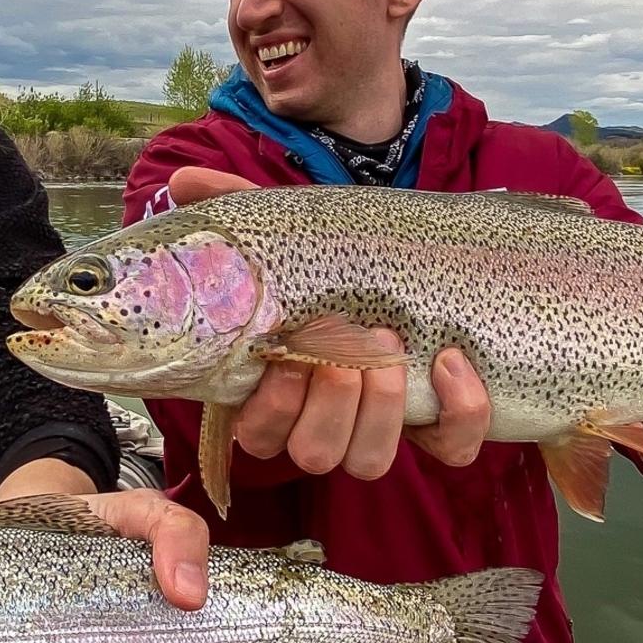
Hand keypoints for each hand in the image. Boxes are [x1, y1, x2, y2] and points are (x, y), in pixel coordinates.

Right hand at [169, 167, 493, 478]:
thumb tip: (183, 182)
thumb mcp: (287, 235)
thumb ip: (235, 209)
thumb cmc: (334, 266)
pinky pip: (452, 447)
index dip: (272, 409)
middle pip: (315, 454)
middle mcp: (325, 426)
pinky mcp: (444, 428)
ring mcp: (383, 430)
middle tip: (349, 341)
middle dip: (332, 404)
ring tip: (389, 344)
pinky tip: (450, 361)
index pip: (259, 436)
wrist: (420, 268)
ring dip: (381, 408)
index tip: (285, 356)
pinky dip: (458, 411)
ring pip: (370, 461)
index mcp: (277, 395)